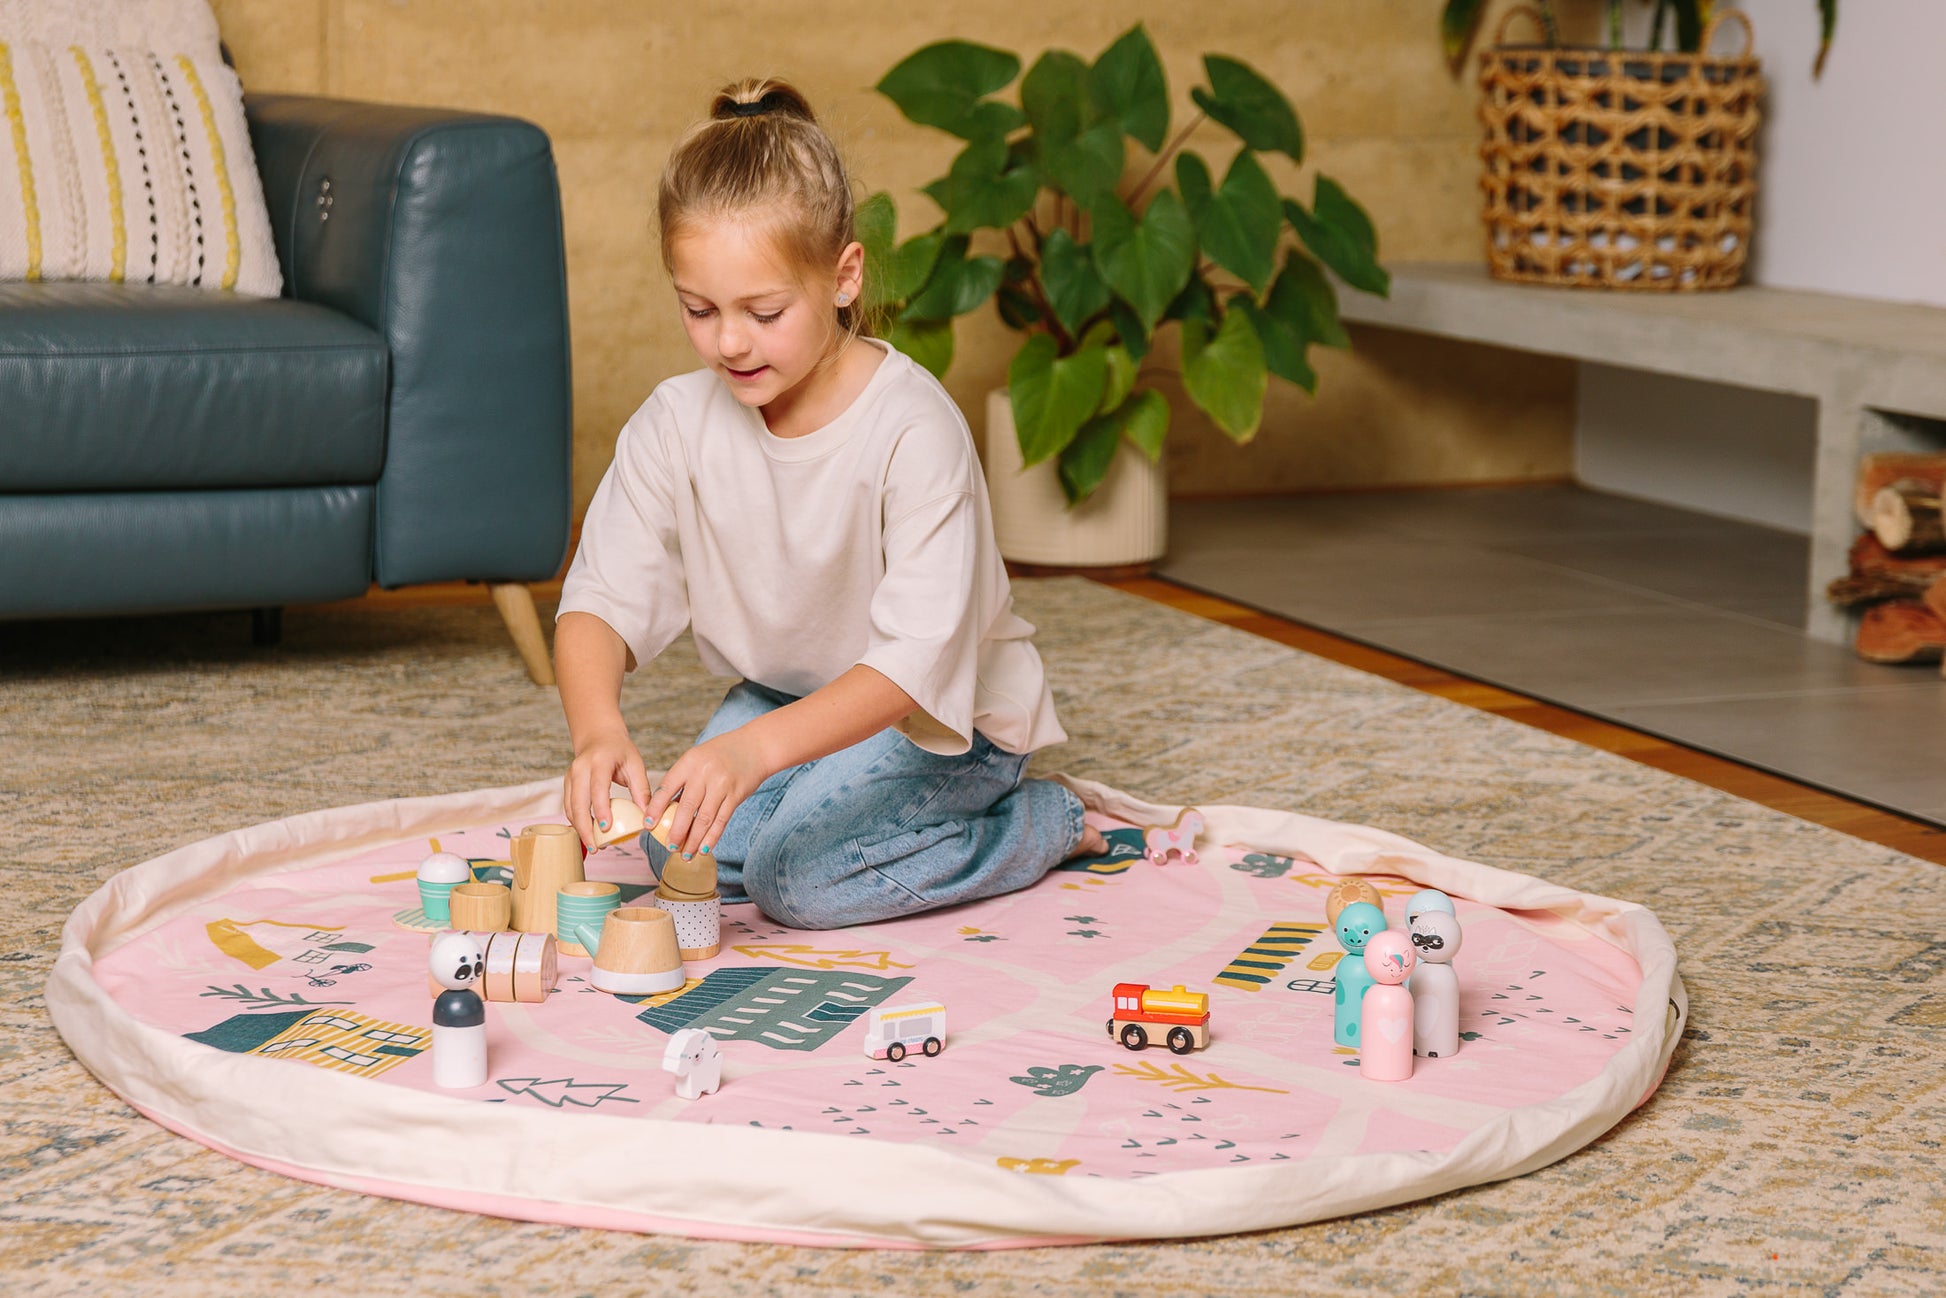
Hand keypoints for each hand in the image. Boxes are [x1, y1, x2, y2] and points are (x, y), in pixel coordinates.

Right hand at [562, 724, 650, 852]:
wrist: (599, 736)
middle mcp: (580, 768)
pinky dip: (576, 821)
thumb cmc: (620, 751)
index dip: (601, 809)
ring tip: (593, 845)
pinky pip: (568, 806)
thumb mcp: (636, 765)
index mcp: (600, 761)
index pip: (598, 787)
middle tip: (596, 847)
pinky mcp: (567, 783)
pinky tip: (587, 833)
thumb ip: (641, 790)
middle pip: (578, 801)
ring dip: (579, 828)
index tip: (606, 828)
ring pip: (570, 807)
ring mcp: (570, 775)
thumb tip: (647, 817)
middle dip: (585, 827)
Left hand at [644, 728, 770, 861]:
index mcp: (689, 762)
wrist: (755, 747)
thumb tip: (665, 810)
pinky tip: (704, 848)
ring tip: (686, 854)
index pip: (667, 787)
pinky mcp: (736, 795)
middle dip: (676, 831)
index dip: (655, 808)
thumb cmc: (721, 754)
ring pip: (704, 818)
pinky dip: (712, 837)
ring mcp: (722, 785)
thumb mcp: (697, 758)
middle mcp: (704, 773)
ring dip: (693, 840)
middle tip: (669, 847)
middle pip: (686, 808)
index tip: (648, 824)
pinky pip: (721, 820)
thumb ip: (682, 780)